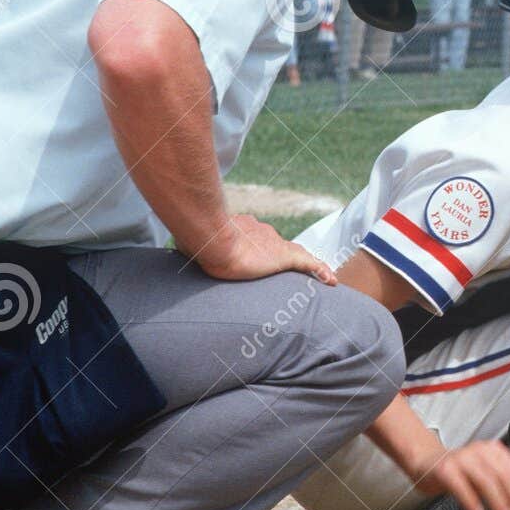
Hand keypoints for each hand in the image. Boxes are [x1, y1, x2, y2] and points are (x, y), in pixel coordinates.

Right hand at [189, 214, 336, 285]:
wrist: (212, 238)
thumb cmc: (198, 240)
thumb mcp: (195, 242)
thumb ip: (193, 243)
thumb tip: (178, 246)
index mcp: (244, 228)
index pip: (258, 238)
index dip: (263, 246)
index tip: (263, 253)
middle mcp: (262, 232)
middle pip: (279, 244)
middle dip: (286, 255)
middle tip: (293, 267)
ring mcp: (274, 243)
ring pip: (297, 254)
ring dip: (307, 265)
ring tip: (318, 276)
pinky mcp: (283, 256)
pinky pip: (309, 264)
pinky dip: (321, 271)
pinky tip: (331, 281)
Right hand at [413, 440, 509, 509]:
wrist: (426, 462)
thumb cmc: (458, 471)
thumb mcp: (484, 471)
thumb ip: (502, 483)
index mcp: (493, 450)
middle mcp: (479, 451)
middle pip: (504, 475)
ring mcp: (462, 459)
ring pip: (486, 481)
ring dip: (498, 504)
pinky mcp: (445, 470)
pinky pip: (462, 488)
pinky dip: (472, 503)